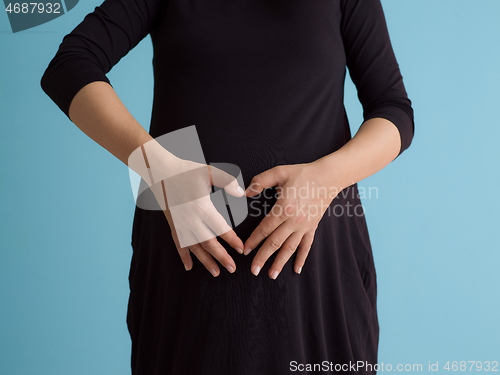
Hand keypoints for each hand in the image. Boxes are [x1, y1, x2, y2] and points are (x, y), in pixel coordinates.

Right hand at [128, 142, 244, 276]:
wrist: (160, 171)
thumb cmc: (186, 170)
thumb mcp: (209, 172)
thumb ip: (227, 181)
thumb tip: (241, 193)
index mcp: (201, 207)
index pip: (220, 228)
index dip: (231, 240)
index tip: (241, 249)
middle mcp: (190, 219)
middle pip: (208, 243)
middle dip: (221, 257)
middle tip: (232, 268)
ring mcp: (180, 223)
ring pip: (194, 247)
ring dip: (205, 261)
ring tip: (215, 272)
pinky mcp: (173, 224)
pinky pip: (179, 243)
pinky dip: (184, 256)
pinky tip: (189, 266)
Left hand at [243, 159, 342, 278]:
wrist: (327, 177)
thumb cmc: (302, 174)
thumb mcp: (279, 172)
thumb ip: (260, 181)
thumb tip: (246, 192)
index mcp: (283, 208)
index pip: (264, 229)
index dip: (253, 240)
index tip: (245, 250)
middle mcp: (294, 221)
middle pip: (275, 243)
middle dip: (263, 258)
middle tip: (253, 270)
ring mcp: (304, 226)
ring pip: (290, 248)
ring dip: (280, 262)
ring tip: (271, 275)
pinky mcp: (312, 227)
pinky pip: (306, 246)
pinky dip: (302, 259)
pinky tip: (297, 269)